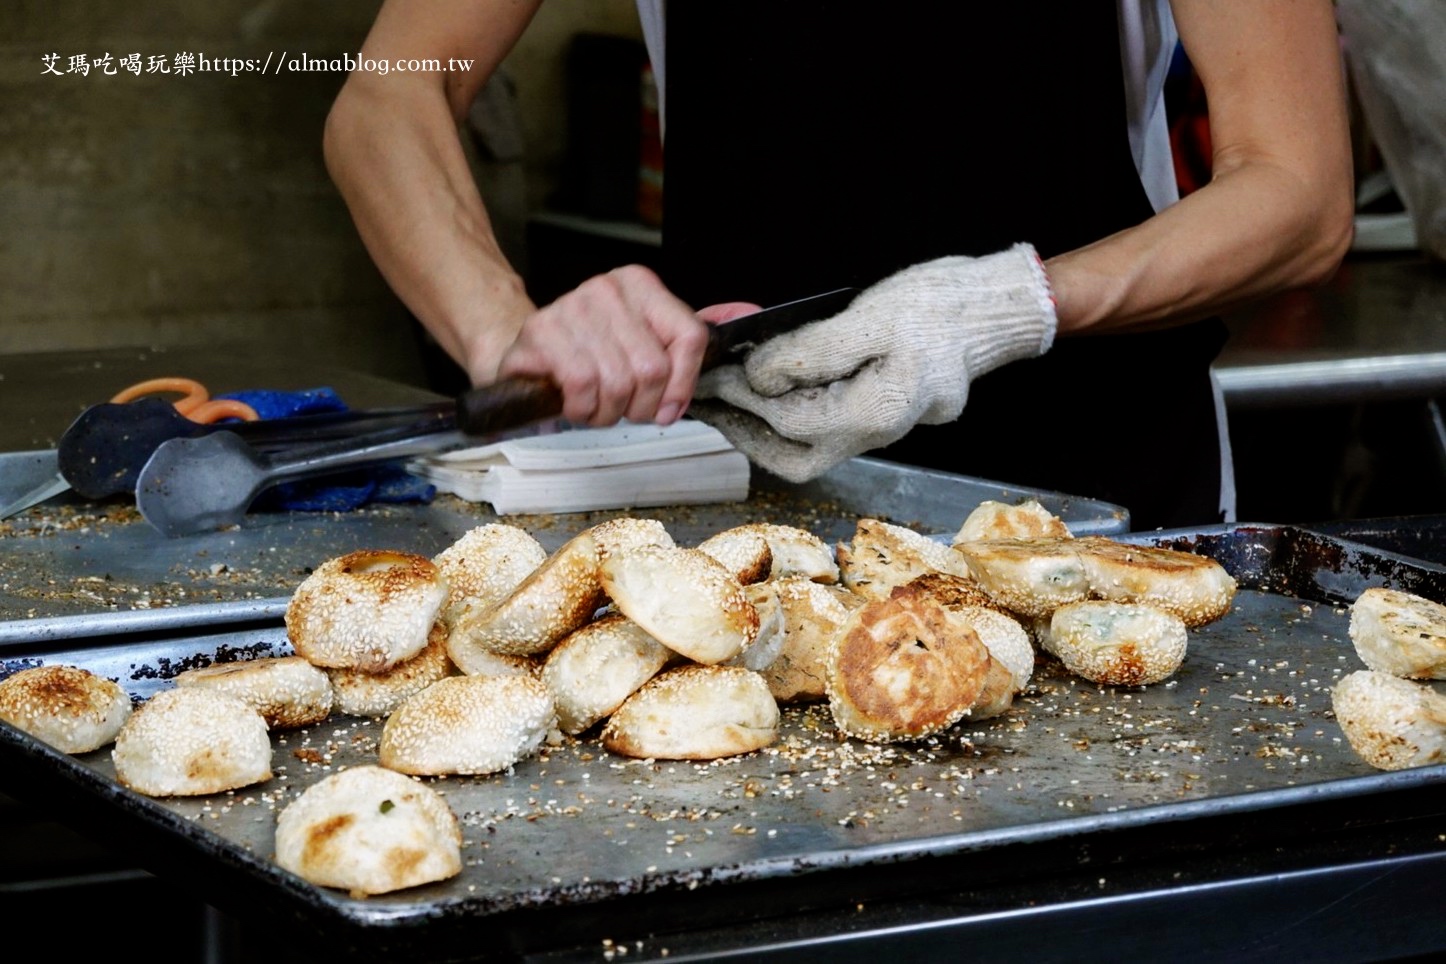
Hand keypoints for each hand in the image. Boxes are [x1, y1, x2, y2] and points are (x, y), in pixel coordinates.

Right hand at [495, 265, 710, 425]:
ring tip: (596, 407)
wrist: (528, 357)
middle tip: (623, 409)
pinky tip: (576, 403)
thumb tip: (750, 313)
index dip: (684, 385)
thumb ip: (689, 337)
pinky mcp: (541, 332)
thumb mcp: (645, 343)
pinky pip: (583, 386)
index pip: (690, 336)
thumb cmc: (592, 356)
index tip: (669, 408)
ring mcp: (572, 306)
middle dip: (640, 406)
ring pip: (619, 381)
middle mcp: (607, 288)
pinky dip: (582, 409)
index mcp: (640, 285)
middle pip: (654, 368)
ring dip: (608, 412)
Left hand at [691, 243, 1057, 481]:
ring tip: (724, 401)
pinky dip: (787, 414)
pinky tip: (767, 388)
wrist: (995, 310)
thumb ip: (811, 353)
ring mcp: (879, 429)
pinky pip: (822, 428)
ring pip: (804, 449)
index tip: (710, 373)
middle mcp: (875, 433)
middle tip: (704, 404)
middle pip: (789, 456)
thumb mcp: (871, 319)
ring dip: (759, 428)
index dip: (739, 396)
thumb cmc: (942, 307)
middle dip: (740, 431)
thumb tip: (758, 375)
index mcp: (874, 414)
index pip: (785, 418)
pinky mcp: (879, 413)